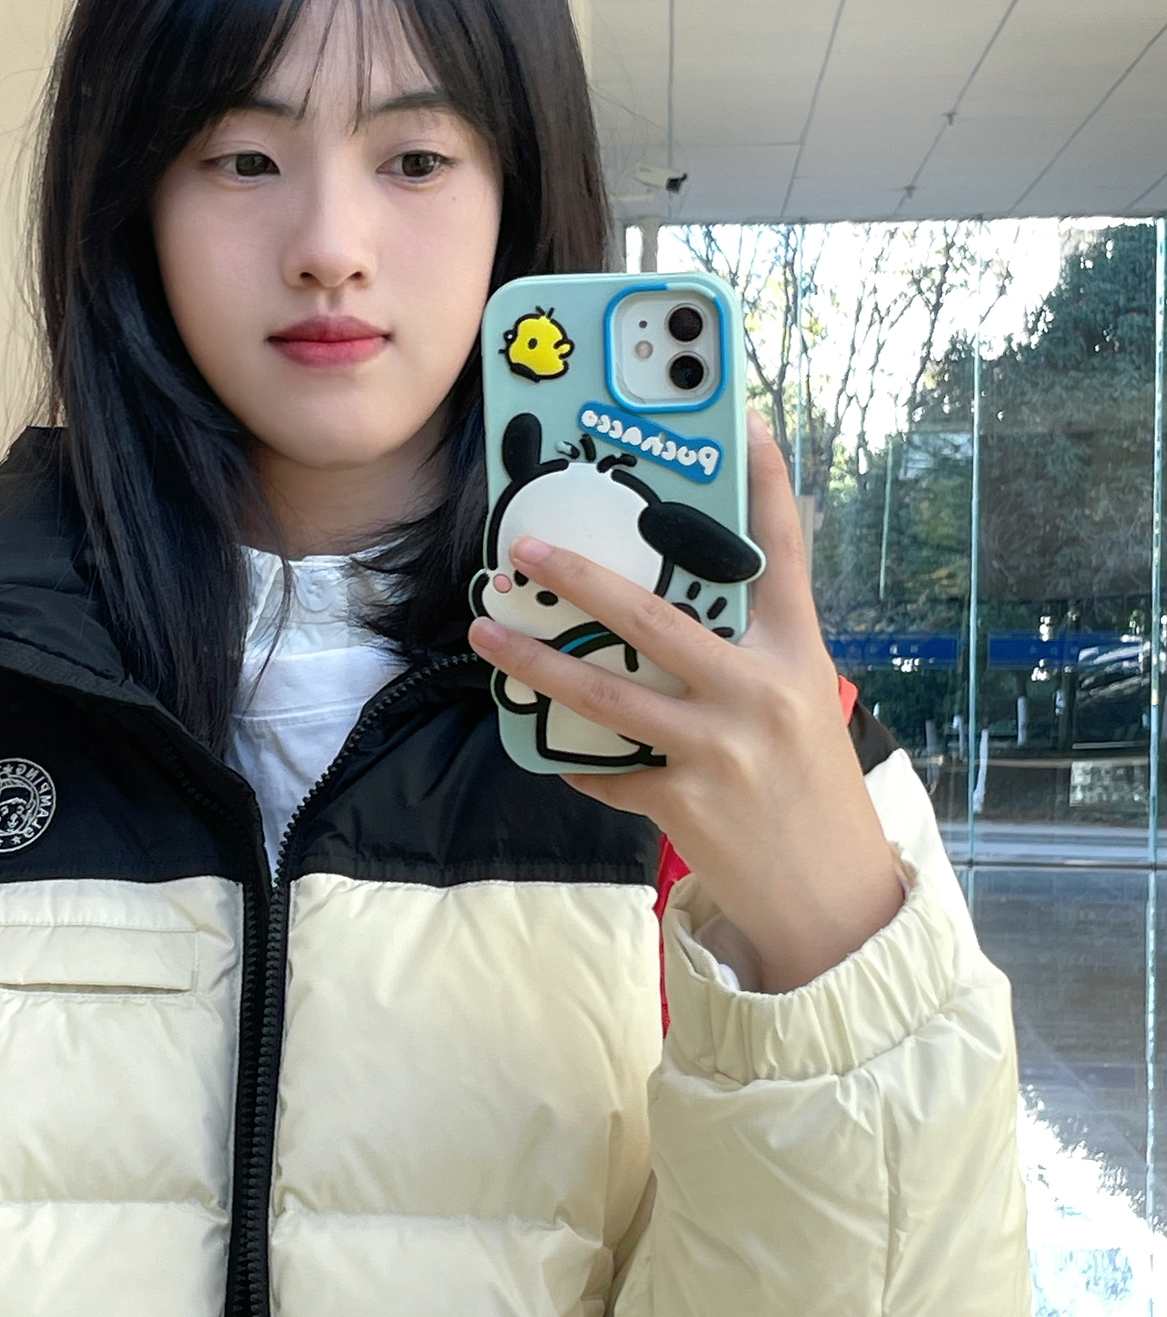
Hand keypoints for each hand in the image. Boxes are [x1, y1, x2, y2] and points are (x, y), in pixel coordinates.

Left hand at [469, 417, 903, 991]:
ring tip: (487, 632)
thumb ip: (751, 648)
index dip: (764, 480)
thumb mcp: (802, 701)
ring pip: (604, 692)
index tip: (746, 419)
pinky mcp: (681, 801)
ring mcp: (717, 748)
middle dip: (580, 578)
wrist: (830, 896)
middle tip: (525, 548)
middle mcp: (759, 691)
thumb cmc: (809, 786)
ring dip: (534, 661)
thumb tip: (676, 598)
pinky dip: (572, 757)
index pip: (782, 550)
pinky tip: (547, 745)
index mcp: (798, 653)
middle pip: (653, 616)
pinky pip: (604, 768)